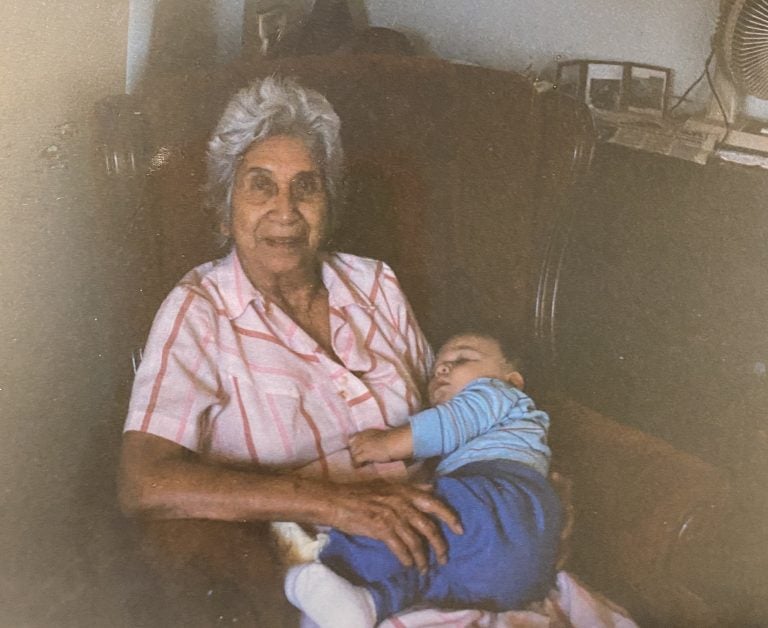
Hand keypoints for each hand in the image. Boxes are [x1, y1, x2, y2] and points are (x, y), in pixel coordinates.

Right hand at [322, 479, 462, 572]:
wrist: (335, 500)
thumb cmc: (360, 494)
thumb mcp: (388, 486)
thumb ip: (411, 488)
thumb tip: (432, 488)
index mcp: (404, 491)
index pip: (434, 503)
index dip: (450, 516)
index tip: (460, 529)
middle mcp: (401, 502)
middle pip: (429, 526)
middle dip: (440, 545)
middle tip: (444, 558)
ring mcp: (391, 515)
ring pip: (415, 540)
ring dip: (422, 558)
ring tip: (424, 568)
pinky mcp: (380, 528)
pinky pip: (399, 547)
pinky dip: (406, 558)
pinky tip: (407, 565)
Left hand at [349, 426, 412, 465]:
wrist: (395, 442)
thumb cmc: (391, 440)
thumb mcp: (378, 436)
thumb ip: (372, 439)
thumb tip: (370, 448)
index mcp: (365, 433)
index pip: (351, 440)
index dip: (353, 447)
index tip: (357, 452)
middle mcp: (361, 438)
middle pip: (352, 448)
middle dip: (354, 454)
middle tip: (359, 460)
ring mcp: (363, 446)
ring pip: (353, 454)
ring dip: (356, 460)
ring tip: (360, 464)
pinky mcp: (365, 453)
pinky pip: (356, 460)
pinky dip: (357, 464)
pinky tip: (360, 467)